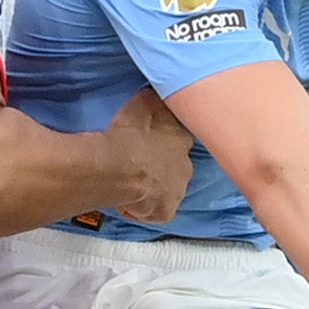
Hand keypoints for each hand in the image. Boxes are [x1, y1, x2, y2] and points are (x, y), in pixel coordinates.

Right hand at [105, 89, 195, 224]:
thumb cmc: (132, 131)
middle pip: (177, 167)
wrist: (121, 166)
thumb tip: (156, 96)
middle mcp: (187, 166)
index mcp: (183, 139)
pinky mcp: (165, 213)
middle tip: (140, 164)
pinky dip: (143, 209)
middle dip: (162, 167)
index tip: (150, 142)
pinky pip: (154, 212)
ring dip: (154, 188)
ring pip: (168, 190)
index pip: (180, 139)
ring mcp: (178, 192)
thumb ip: (154, 101)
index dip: (164, 141)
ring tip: (133, 184)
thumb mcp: (144, 102)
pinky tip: (129, 203)